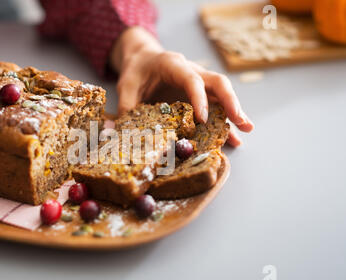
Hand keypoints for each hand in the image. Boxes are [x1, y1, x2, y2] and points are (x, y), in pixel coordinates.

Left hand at [110, 27, 253, 146]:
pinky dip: (224, 119)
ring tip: (245, 131)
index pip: (192, 79)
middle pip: (217, 83)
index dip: (199, 98)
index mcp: (173, 65)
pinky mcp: (199, 93)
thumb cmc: (137, 70)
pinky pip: (216, 104)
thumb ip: (126, 105)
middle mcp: (192, 71)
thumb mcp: (126, 85)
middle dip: (230, 102)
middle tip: (240, 121)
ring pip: (221, 94)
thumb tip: (119, 132)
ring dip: (234, 112)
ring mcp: (198, 82)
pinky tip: (231, 135)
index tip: (203, 118)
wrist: (143, 59)